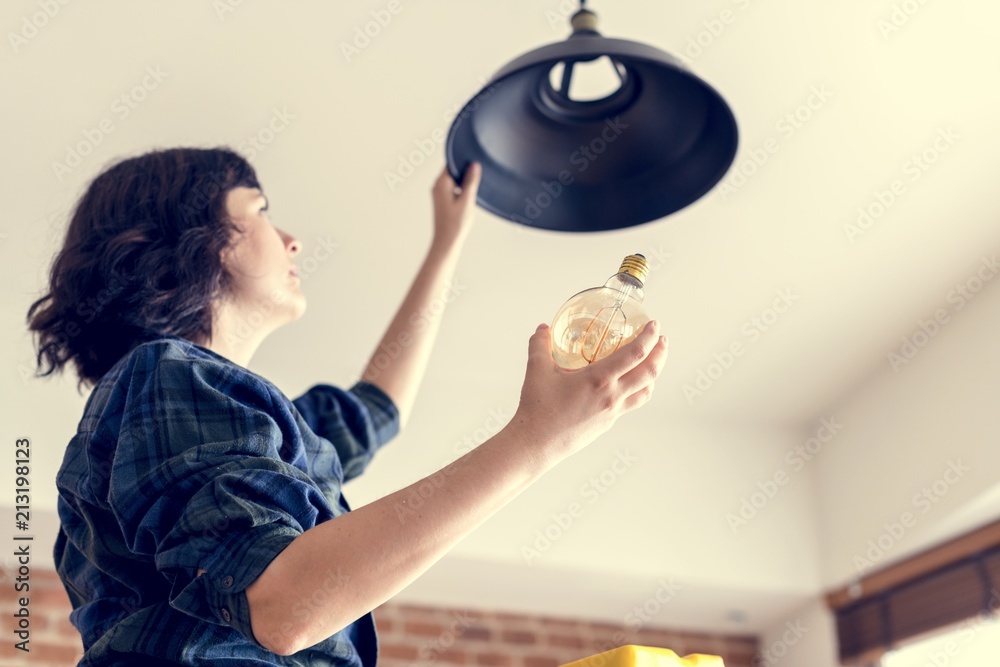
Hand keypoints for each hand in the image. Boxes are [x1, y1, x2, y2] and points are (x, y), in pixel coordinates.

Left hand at [431, 162, 480, 248]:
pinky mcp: (442, 200)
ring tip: (472, 191)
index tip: (474, 163)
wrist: (446, 241)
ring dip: (463, 182)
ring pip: (453, 180)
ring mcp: (438, 193)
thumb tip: (474, 165)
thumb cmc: (456, 224)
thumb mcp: (467, 200)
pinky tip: (467, 198)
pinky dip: (460, 189)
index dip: (463, 162)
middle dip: (464, 172)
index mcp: (441, 183)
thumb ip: (471, 181)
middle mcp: (437, 186)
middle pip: (452, 171)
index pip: (452, 163)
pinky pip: (452, 188)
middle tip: (477, 177)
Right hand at [511, 320, 667, 462]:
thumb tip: (543, 328)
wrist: (537, 443)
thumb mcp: (537, 369)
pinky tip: (633, 384)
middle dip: (660, 352)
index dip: (649, 337)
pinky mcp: (609, 422)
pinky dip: (641, 389)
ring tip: (653, 360)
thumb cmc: (538, 409)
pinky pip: (633, 402)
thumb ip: (540, 344)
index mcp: (598, 379)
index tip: (654, 325)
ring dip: (654, 372)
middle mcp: (612, 395)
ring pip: (646, 390)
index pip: (635, 354)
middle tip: (662, 339)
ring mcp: (613, 411)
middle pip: (649, 372)